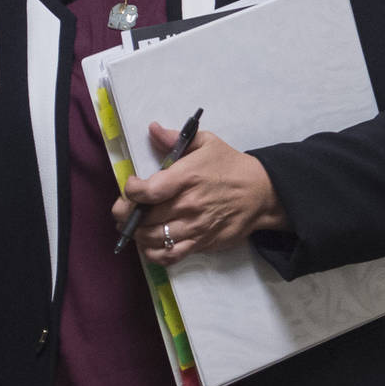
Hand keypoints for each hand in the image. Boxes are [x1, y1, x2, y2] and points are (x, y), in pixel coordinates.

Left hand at [115, 122, 289, 266]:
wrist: (261, 193)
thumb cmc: (230, 166)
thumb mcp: (207, 142)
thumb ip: (176, 138)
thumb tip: (152, 129)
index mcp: (187, 177)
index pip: (147, 191)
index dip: (130, 191)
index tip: (130, 186)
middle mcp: (188, 205)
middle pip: (144, 218)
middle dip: (125, 214)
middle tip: (122, 209)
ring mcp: (194, 228)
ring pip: (152, 239)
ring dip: (136, 234)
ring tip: (133, 225)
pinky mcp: (201, 244)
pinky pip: (169, 256)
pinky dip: (153, 254)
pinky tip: (149, 244)